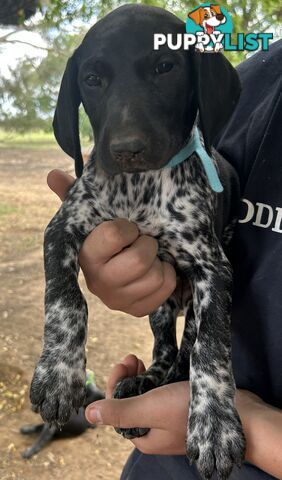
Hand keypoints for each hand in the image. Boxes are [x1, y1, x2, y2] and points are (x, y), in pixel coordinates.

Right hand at [47, 169, 175, 316]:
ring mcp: (117, 300)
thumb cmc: (108, 235)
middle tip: (144, 241)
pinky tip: (157, 270)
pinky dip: (168, 276)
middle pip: (140, 260)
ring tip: (151, 257)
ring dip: (159, 261)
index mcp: (85, 255)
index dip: (129, 228)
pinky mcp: (136, 311)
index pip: (116, 234)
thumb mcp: (91, 214)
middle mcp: (97, 282)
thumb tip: (53, 175)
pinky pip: (166, 289)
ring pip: (156, 276)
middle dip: (148, 245)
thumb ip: (72, 194)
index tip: (128, 228)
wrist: (122, 265)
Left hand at [85, 355, 281, 478]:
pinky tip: (157, 366)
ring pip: (144, 394)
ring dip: (139, 375)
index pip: (116, 408)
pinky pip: (160, 393)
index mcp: (142, 435)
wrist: (238, 414)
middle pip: (129, 400)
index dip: (115, 383)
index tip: (125, 362)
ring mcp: (167, 419)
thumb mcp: (151, 409)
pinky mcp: (180, 409)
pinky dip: (155, 379)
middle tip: (133, 357)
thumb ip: (120, 412)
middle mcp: (152, 430)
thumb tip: (87, 414)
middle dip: (127, 377)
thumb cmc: (189, 411)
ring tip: (141, 359)